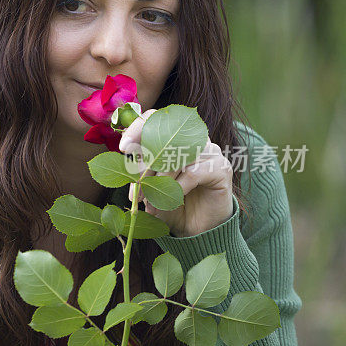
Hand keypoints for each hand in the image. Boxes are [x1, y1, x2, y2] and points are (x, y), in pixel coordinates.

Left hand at [118, 109, 233, 237]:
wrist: (199, 227)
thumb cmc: (172, 202)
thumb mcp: (150, 185)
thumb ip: (139, 169)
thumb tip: (125, 157)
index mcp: (174, 137)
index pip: (155, 118)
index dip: (138, 129)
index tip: (124, 148)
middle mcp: (193, 139)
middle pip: (163, 141)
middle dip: (144, 169)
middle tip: (136, 193)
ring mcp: (209, 151)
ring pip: (176, 157)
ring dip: (159, 182)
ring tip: (150, 203)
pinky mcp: (221, 167)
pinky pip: (193, 172)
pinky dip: (177, 188)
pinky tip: (171, 200)